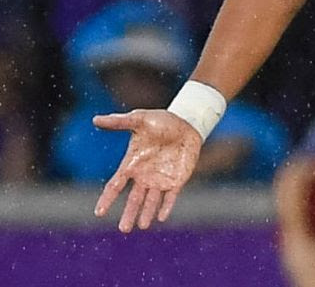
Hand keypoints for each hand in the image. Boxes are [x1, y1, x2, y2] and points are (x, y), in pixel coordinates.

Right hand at [92, 110, 202, 231]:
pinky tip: (162, 217)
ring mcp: (161, 179)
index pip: (116, 185)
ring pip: (151, 201)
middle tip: (123, 229)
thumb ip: (119, 122)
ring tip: (141, 226)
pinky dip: (166, 206)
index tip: (99, 213)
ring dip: (146, 213)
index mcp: (131, 164)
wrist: (186, 122)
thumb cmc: (160, 121)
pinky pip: (171, 196)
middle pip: (134, 199)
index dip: (107, 199)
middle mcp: (144, 175)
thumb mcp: (139, 119)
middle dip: (129, 214)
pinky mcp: (177, 179)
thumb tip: (95, 119)